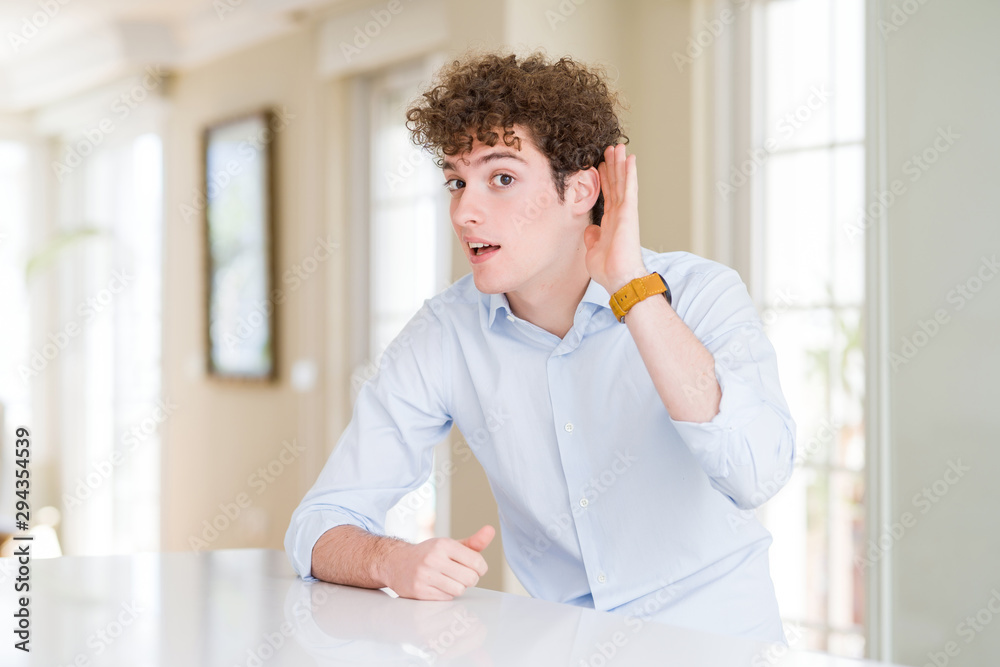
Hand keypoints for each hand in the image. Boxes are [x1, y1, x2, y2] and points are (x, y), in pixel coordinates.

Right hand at [380, 525, 494, 600]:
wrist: (395, 563)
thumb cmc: (428, 554)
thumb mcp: (450, 545)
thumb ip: (473, 542)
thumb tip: (491, 531)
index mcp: (444, 544)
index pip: (477, 562)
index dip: (480, 568)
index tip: (475, 568)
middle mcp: (433, 558)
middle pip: (470, 578)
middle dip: (469, 579)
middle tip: (461, 575)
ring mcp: (425, 575)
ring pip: (459, 590)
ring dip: (457, 587)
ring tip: (449, 580)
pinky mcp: (419, 590)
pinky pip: (446, 598)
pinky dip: (446, 594)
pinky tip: (437, 586)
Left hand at [584, 144, 647, 293]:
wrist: (619, 278)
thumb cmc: (609, 269)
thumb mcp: (593, 250)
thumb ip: (593, 237)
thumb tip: (591, 229)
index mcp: (610, 223)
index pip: (607, 196)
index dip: (604, 180)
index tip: (600, 166)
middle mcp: (619, 215)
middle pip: (615, 185)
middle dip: (612, 166)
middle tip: (610, 149)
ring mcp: (625, 212)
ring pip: (622, 182)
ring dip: (620, 164)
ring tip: (618, 147)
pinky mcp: (629, 213)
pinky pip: (629, 188)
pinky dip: (629, 173)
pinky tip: (630, 159)